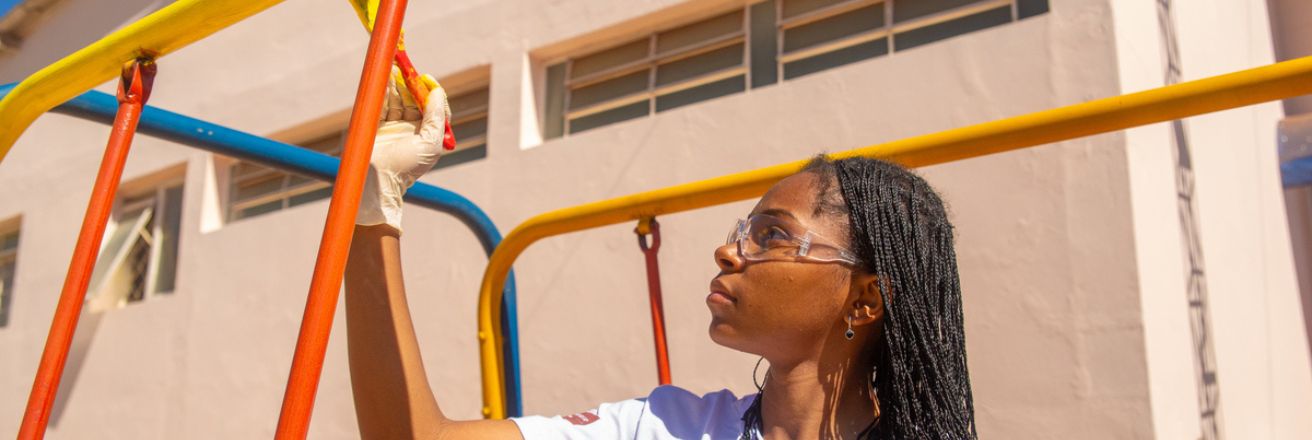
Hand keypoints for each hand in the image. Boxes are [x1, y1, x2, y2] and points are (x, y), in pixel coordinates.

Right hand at [355, 69, 450, 232]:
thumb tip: (437, 92)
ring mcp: (395, 126)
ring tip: (394, 69)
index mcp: (429, 134)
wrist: (377, 180)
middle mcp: (413, 129)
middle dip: (412, 84)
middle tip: (408, 68)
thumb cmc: (408, 166)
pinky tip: (385, 79)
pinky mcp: (378, 125)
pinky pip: (383, 104)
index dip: (432, 91)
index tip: (426, 78)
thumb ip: (436, 117)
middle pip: (415, 100)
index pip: (434, 107)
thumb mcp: (430, 143)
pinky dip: (384, 91)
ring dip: (397, 84)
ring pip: (399, 99)